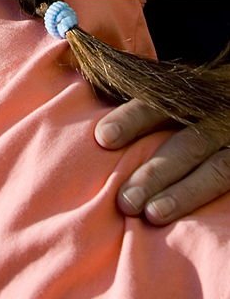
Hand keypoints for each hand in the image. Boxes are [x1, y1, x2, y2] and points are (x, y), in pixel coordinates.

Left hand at [95, 99, 229, 223]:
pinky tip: (192, 221)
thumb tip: (97, 127)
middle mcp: (217, 113)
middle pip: (188, 142)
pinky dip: (207, 198)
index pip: (160, 100)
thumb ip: (144, 104)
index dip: (132, 118)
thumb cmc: (192, 111)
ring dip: (183, 193)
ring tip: (152, 214)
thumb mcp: (175, 97)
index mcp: (193, 92)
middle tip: (125, 200)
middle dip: (155, 171)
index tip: (103, 138)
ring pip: (216, 168)